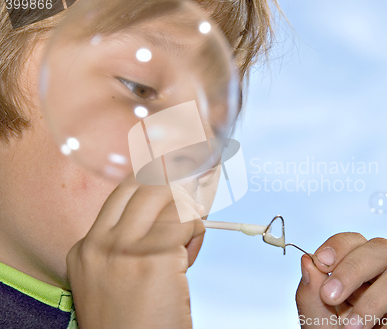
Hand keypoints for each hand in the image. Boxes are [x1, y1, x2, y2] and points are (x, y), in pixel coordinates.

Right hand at [66, 176, 204, 328]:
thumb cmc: (131, 322)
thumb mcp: (114, 278)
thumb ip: (134, 242)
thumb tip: (175, 212)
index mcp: (85, 249)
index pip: (121, 192)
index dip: (152, 180)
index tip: (173, 176)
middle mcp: (100, 244)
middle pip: (144, 184)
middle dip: (174, 184)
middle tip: (193, 188)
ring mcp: (125, 249)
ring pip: (169, 199)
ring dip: (188, 212)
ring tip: (189, 236)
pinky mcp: (154, 258)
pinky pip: (187, 223)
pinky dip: (196, 232)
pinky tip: (189, 257)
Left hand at [296, 233, 386, 327]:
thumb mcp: (320, 321)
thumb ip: (312, 294)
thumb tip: (307, 261)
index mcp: (360, 271)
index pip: (354, 241)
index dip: (338, 245)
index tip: (320, 261)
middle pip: (382, 248)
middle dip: (353, 268)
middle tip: (331, 296)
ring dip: (373, 302)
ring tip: (351, 328)